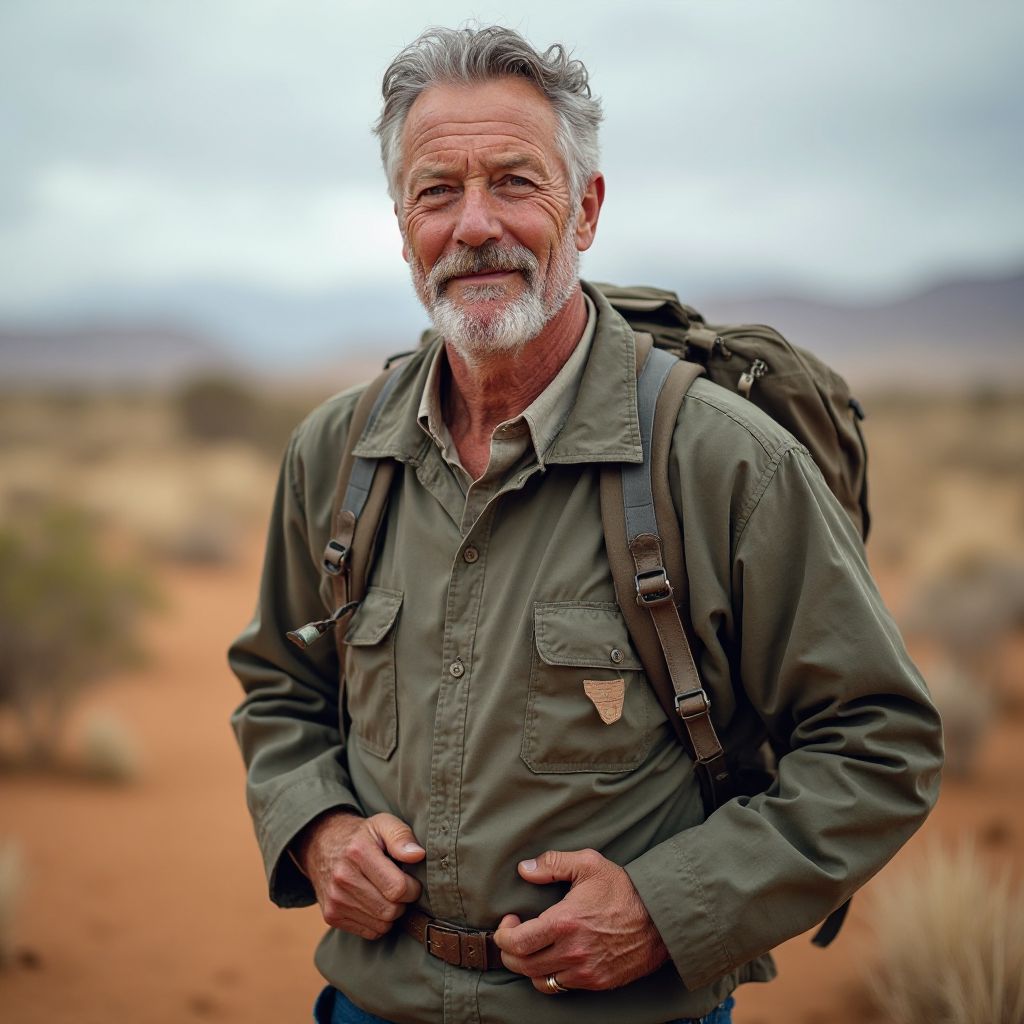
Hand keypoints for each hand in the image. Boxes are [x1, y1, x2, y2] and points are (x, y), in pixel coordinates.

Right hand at [294, 810, 424, 939]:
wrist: (321, 845)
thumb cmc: (361, 835)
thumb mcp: (383, 823)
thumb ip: (401, 836)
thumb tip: (418, 855)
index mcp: (358, 852)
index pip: (397, 888)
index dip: (413, 887)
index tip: (411, 880)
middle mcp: (343, 878)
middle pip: (390, 910)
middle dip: (403, 902)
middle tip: (399, 887)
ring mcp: (335, 900)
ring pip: (382, 925)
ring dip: (391, 913)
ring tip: (386, 893)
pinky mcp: (332, 916)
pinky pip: (370, 933)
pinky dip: (378, 922)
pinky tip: (374, 903)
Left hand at [493, 848, 668, 993]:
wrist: (660, 918)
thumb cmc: (623, 889)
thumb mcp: (588, 864)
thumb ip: (553, 863)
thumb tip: (524, 869)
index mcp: (565, 922)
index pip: (517, 943)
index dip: (503, 935)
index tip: (509, 921)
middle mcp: (572, 952)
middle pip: (522, 965)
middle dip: (509, 951)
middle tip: (514, 934)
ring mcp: (584, 971)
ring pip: (539, 980)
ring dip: (528, 965)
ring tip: (532, 947)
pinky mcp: (596, 982)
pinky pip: (561, 986)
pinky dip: (550, 975)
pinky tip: (553, 957)